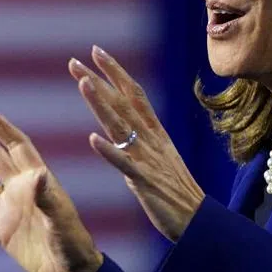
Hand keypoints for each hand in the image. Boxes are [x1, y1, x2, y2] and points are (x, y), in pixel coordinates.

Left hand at [69, 45, 205, 241]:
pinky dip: (109, 151)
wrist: (197, 220)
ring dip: (101, 104)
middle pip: (122, 103)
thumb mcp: (158, 156)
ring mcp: (147, 159)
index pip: (133, 93)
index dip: (115, 71)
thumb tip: (122, 124)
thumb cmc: (176, 190)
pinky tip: (92, 139)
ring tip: (83, 83)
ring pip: (121, 126)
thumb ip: (141, 138)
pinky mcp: (144, 181)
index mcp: (154, 132)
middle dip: (99, 80)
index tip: (95, 51)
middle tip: (74, 60)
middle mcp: (151, 139)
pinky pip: (124, 164)